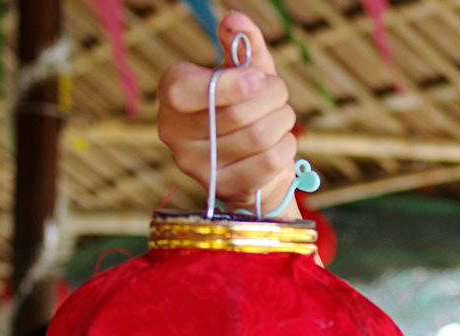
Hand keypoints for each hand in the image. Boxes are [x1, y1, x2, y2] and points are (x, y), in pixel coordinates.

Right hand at [156, 12, 299, 216]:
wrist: (251, 166)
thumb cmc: (246, 110)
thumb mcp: (246, 72)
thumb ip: (242, 45)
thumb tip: (235, 22)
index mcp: (173, 94)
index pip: (185, 91)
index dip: (230, 84)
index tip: (259, 77)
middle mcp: (174, 133)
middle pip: (237, 113)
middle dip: (272, 96)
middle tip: (277, 92)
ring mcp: (197, 166)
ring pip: (258, 136)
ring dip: (283, 120)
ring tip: (281, 116)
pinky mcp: (224, 189)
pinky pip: (269, 161)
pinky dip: (286, 146)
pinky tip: (280, 142)